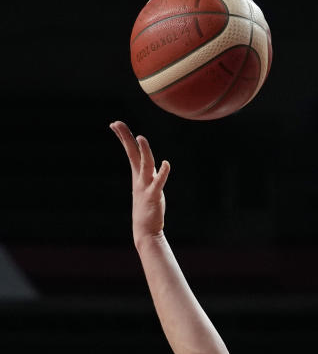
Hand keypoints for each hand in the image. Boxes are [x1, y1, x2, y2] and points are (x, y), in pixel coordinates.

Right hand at [109, 120, 170, 244]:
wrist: (145, 230)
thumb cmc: (146, 210)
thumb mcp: (144, 188)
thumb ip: (146, 176)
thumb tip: (146, 165)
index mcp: (138, 175)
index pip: (130, 152)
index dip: (123, 138)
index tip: (114, 124)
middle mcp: (140, 178)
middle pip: (133, 154)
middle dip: (126, 138)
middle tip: (116, 123)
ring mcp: (146, 187)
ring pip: (146, 165)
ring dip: (144, 151)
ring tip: (141, 137)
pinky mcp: (154, 196)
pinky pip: (158, 183)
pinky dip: (162, 173)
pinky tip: (166, 164)